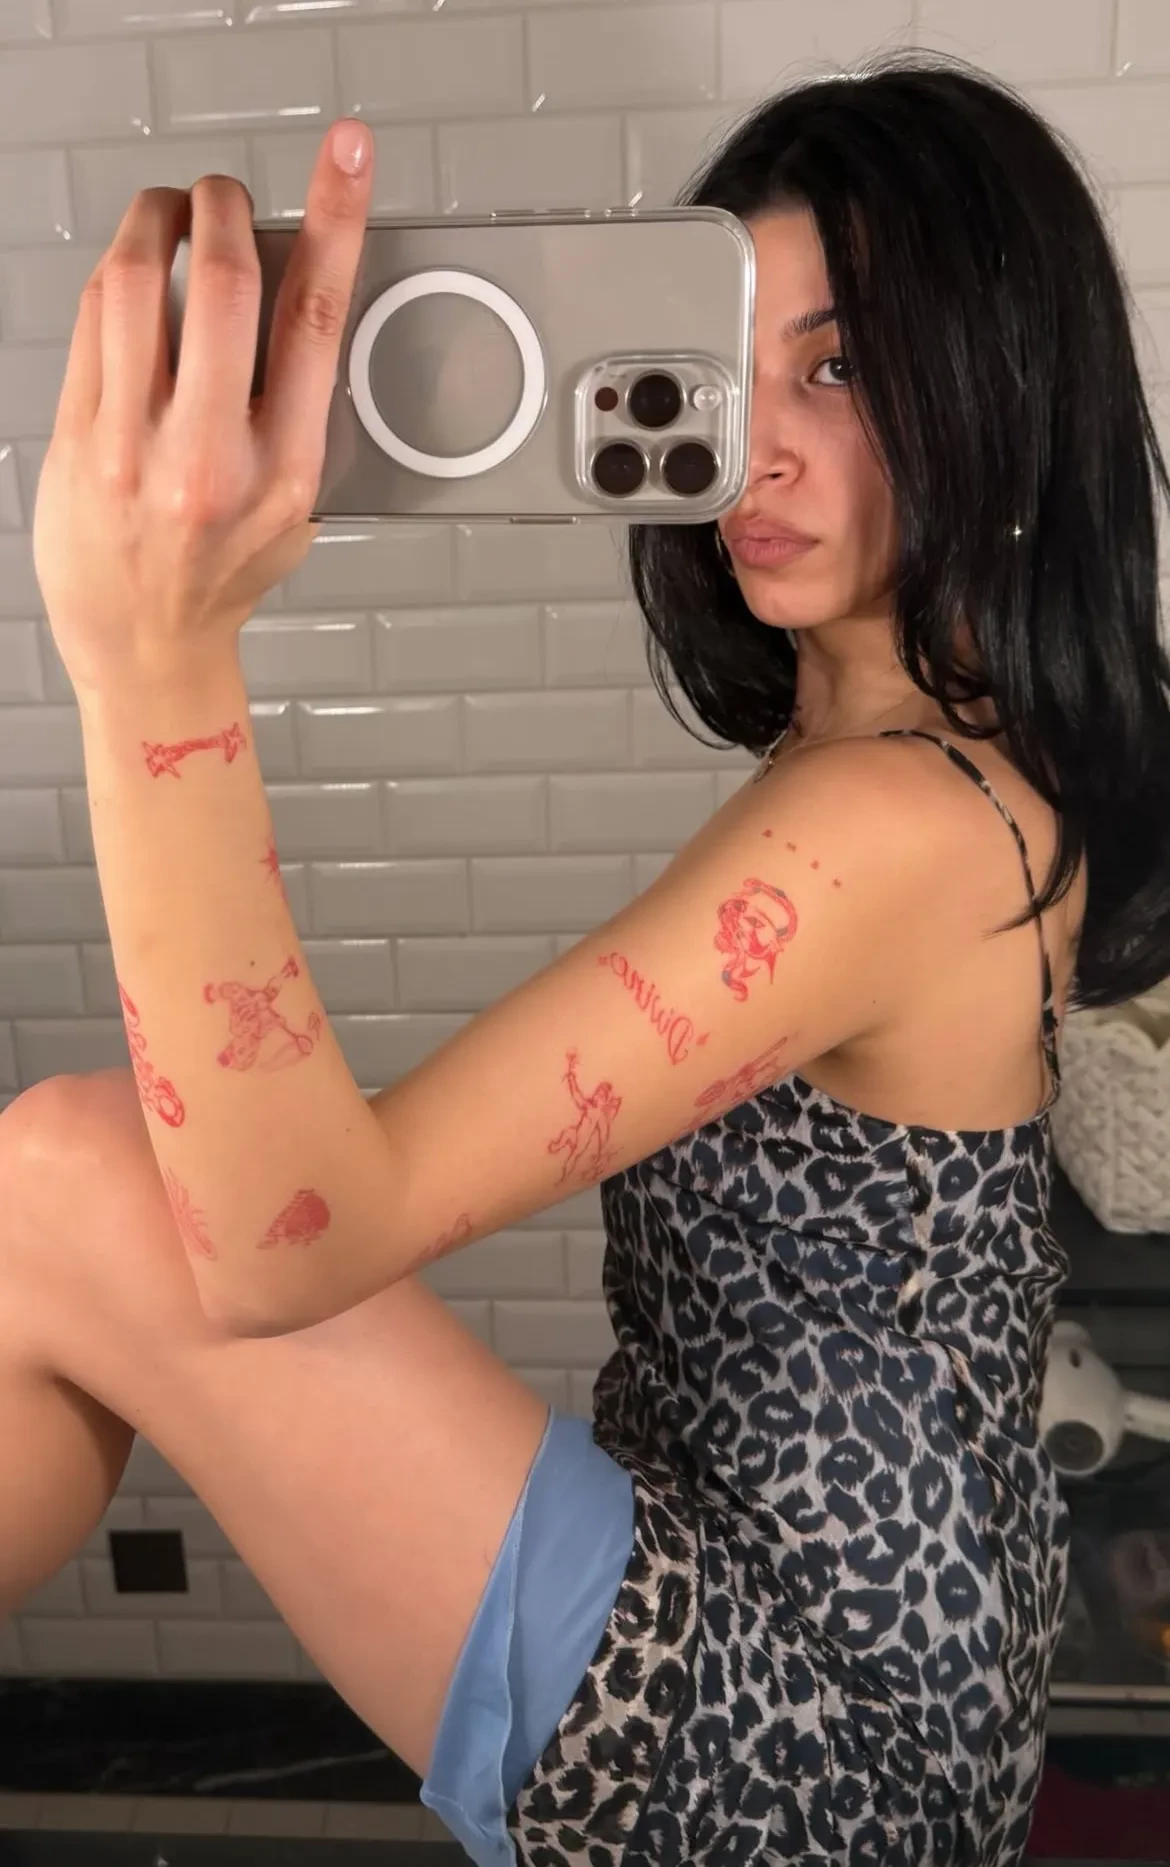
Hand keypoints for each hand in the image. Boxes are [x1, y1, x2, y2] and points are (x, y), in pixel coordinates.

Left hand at [33, 118, 374, 697]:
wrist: (145, 645)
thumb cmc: (219, 578)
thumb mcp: (295, 506)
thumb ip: (296, 411)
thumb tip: (289, 298)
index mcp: (285, 472)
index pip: (317, 321)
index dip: (337, 222)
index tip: (345, 161)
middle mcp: (210, 457)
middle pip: (226, 283)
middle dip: (225, 208)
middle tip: (223, 196)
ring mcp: (133, 447)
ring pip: (141, 282)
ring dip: (158, 221)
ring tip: (169, 216)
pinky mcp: (75, 437)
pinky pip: (94, 318)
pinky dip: (117, 272)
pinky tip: (132, 274)